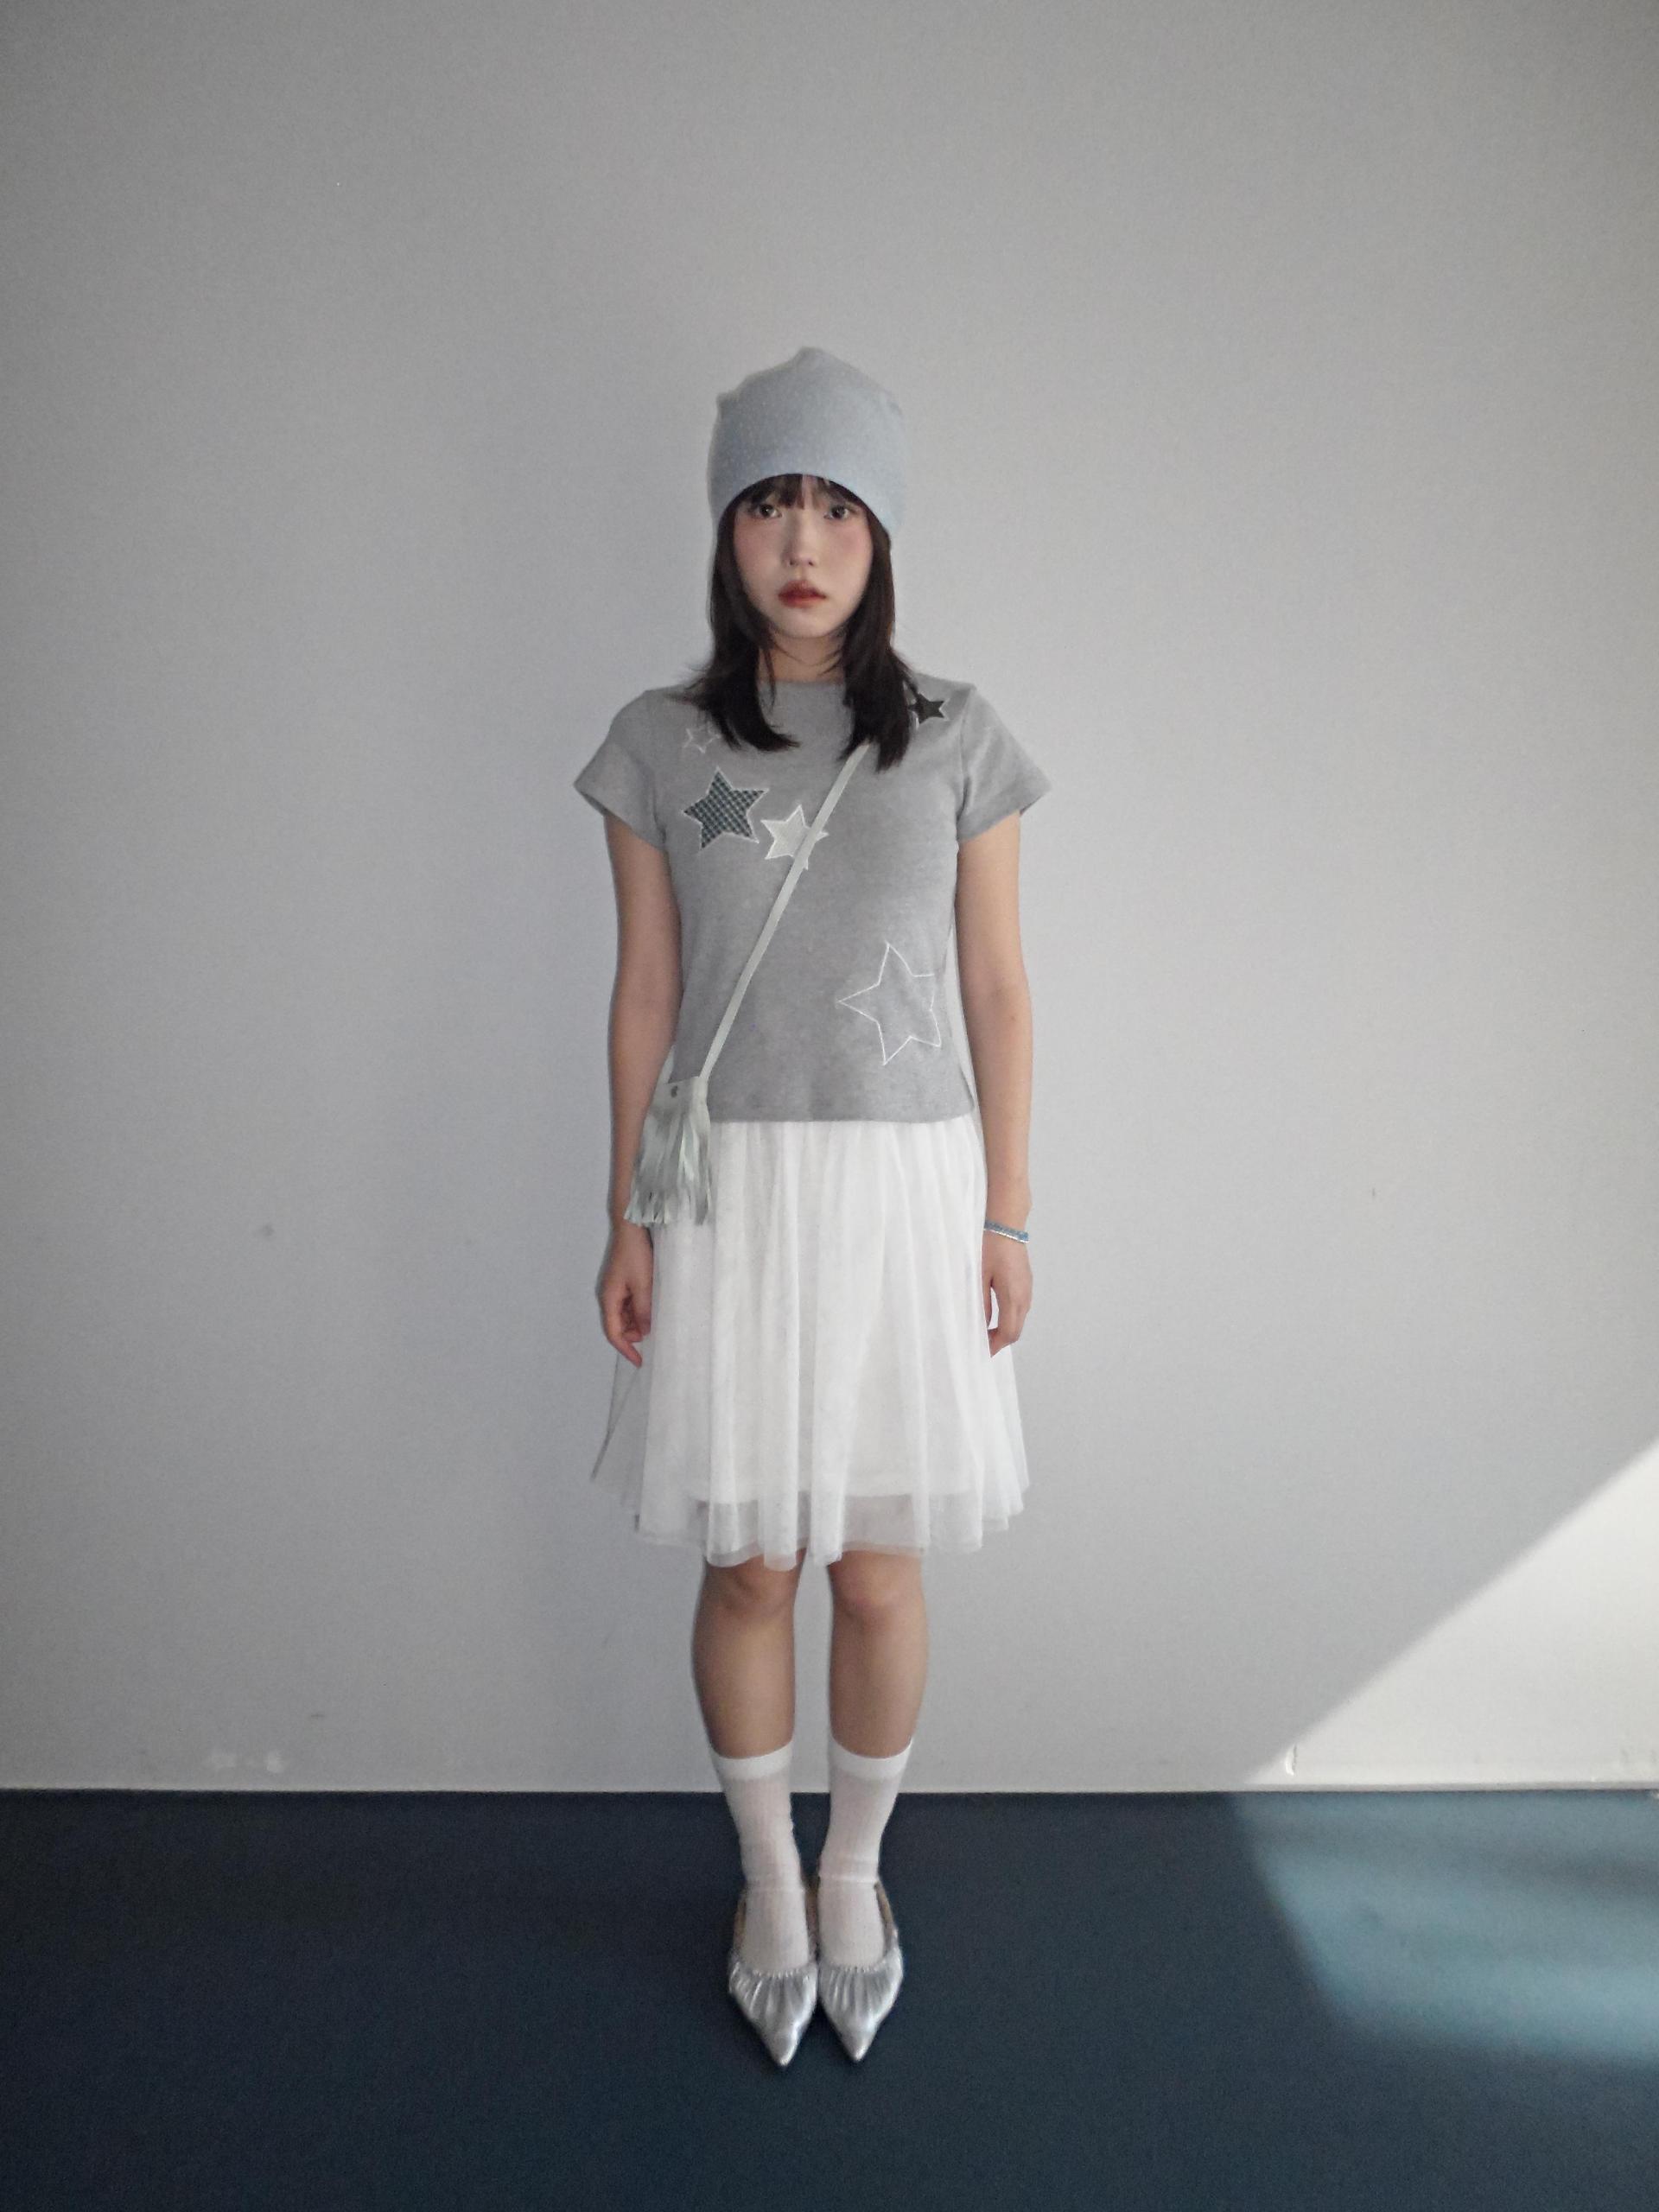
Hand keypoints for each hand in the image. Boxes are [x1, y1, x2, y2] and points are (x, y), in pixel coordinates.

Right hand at [597, 1221, 654, 1365]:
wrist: (632, 1227)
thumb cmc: (636, 1255)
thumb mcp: (643, 1285)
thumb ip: (644, 1311)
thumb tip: (644, 1333)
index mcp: (609, 1299)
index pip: (614, 1333)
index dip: (626, 1349)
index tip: (640, 1361)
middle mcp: (610, 1296)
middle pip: (620, 1326)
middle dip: (634, 1335)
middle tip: (656, 1337)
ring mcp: (617, 1288)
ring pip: (627, 1316)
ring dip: (639, 1323)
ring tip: (658, 1323)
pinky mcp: (625, 1281)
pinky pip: (631, 1304)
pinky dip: (641, 1311)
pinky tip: (654, 1309)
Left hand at [982, 1230, 1031, 1355]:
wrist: (1007, 1226)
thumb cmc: (990, 1248)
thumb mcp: (979, 1277)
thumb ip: (980, 1304)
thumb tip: (980, 1326)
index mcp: (1013, 1297)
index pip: (1008, 1333)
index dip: (995, 1346)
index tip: (981, 1352)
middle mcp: (1025, 1297)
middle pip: (1016, 1331)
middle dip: (1000, 1341)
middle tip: (981, 1345)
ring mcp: (1028, 1290)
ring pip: (1019, 1321)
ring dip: (1005, 1330)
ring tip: (985, 1332)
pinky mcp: (1026, 1284)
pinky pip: (1020, 1309)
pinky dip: (1009, 1318)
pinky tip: (995, 1315)